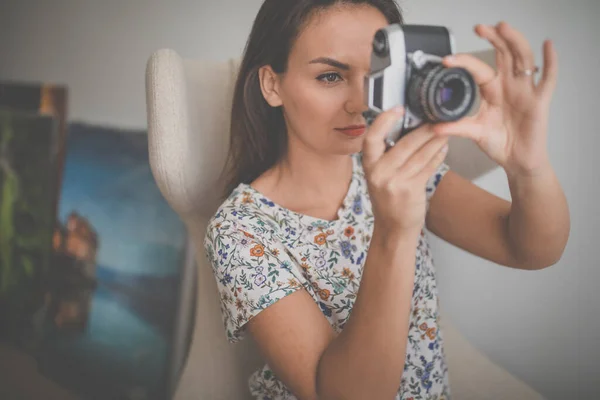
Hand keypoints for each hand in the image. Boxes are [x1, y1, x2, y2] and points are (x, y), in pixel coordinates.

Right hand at [362, 107, 447, 236]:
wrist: (392, 227)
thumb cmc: (388, 197)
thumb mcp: (380, 174)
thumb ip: (389, 154)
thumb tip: (411, 126)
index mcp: (369, 165)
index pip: (371, 138)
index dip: (384, 121)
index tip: (398, 108)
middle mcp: (379, 173)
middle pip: (405, 144)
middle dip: (424, 129)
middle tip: (437, 117)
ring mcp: (395, 182)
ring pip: (420, 154)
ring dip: (435, 140)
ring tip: (445, 130)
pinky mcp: (411, 190)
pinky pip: (428, 167)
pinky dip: (438, 156)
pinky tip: (444, 148)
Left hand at [433, 22, 557, 177]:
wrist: (516, 161)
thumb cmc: (499, 143)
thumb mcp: (474, 132)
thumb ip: (456, 127)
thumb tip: (434, 127)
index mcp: (492, 90)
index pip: (478, 69)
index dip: (465, 62)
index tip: (448, 60)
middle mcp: (509, 86)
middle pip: (503, 54)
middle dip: (493, 38)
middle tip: (480, 28)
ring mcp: (525, 91)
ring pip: (523, 59)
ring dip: (514, 41)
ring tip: (504, 28)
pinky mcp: (540, 101)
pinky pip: (548, 79)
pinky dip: (550, 61)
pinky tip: (547, 46)